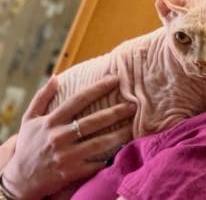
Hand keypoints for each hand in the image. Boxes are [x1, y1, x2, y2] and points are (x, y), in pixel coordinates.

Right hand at [2, 75, 133, 198]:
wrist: (20, 179)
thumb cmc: (28, 146)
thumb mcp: (29, 119)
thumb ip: (42, 97)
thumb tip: (56, 77)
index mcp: (51, 122)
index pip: (78, 100)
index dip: (98, 88)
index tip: (115, 79)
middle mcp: (60, 137)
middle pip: (94, 121)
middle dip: (117, 111)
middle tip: (134, 105)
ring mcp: (68, 155)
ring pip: (100, 142)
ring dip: (120, 134)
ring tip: (134, 126)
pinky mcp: (73, 171)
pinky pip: (97, 163)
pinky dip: (111, 156)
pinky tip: (124, 149)